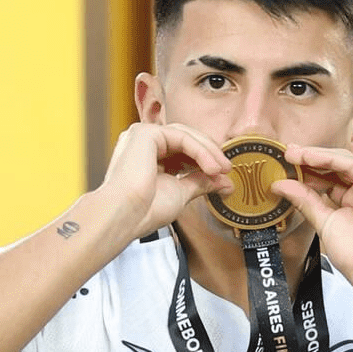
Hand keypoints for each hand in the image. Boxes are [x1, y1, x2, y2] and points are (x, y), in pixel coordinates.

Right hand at [100, 123, 232, 237]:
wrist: (125, 217)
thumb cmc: (144, 211)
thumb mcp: (180, 193)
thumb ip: (200, 182)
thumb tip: (224, 182)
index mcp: (147, 156)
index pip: (182, 150)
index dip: (205, 160)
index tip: (223, 177)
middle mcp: (143, 143)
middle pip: (186, 139)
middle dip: (210, 153)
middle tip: (227, 170)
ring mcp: (142, 135)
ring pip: (186, 135)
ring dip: (209, 152)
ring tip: (222, 170)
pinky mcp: (145, 133)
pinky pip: (182, 137)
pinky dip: (200, 151)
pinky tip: (212, 167)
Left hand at [272, 145, 352, 288]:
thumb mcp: (322, 222)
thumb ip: (304, 200)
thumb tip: (281, 185)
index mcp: (350, 199)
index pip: (326, 177)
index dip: (305, 169)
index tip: (282, 164)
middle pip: (334, 166)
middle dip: (309, 158)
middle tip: (286, 152)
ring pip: (343, 161)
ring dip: (317, 155)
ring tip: (294, 153)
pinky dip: (331, 159)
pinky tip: (311, 157)